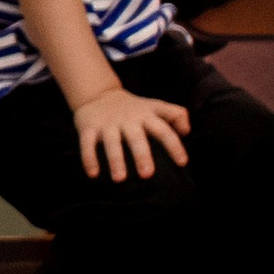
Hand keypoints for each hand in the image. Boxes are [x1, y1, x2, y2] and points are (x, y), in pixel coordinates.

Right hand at [73, 87, 190, 181]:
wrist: (98, 94)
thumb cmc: (134, 108)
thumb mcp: (155, 106)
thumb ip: (176, 115)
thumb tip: (187, 131)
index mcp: (146, 116)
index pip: (163, 131)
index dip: (174, 146)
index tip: (182, 163)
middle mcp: (127, 120)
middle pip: (136, 138)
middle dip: (141, 155)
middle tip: (147, 175)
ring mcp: (107, 124)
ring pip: (111, 143)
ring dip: (115, 160)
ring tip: (119, 179)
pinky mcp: (88, 128)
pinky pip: (87, 144)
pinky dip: (89, 158)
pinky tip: (93, 175)